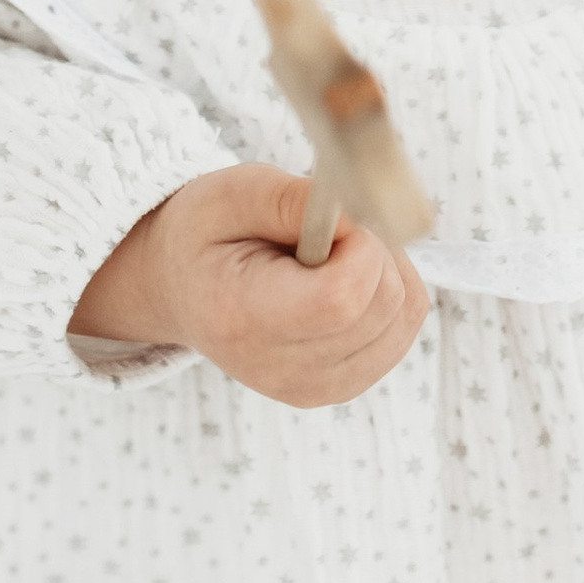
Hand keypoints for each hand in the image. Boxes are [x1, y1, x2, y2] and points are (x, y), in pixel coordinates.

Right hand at [70, 164, 430, 406]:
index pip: (340, 299)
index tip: (333, 216)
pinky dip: (391, 291)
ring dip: (386, 267)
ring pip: (402, 316)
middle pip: (380, 305)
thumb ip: (292, 199)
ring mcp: (314, 388)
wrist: (181, 290)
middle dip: (375, 248)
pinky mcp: (339, 387)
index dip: (360, 245)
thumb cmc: (204, 235)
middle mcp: (281, 370)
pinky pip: (402, 331)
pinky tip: (347, 276)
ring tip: (333, 253)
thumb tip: (358, 216)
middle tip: (328, 229)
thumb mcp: (230, 193)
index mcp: (243, 320)